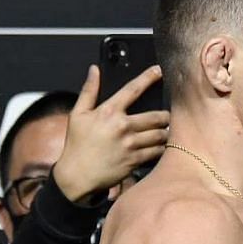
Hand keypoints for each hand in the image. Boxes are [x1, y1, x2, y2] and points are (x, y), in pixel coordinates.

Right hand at [52, 64, 168, 203]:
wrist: (77, 174)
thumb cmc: (77, 143)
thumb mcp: (78, 114)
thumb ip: (89, 91)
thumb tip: (94, 69)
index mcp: (108, 112)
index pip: (132, 89)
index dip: (148, 77)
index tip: (158, 70)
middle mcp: (122, 126)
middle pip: (157, 116)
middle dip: (164, 116)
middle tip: (165, 117)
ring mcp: (131, 144)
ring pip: (161, 134)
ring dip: (165, 132)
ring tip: (162, 131)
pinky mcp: (136, 160)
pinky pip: (157, 151)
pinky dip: (161, 147)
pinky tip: (158, 146)